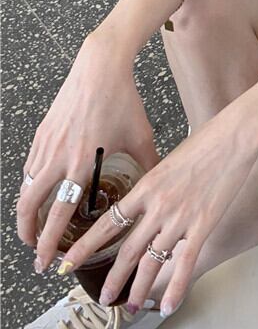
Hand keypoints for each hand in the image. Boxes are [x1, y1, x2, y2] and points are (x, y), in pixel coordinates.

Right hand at [17, 33, 159, 266]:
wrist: (100, 66)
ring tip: (32, 229)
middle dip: (29, 236)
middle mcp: (58, 157)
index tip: (49, 262)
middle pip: (30, 207)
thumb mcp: (141, 136)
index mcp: (82, 163)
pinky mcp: (42, 133)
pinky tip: (39, 194)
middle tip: (35, 255)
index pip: (59, 214)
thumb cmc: (123, 100)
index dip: (50, 242)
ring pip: (25, 188)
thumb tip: (160, 186)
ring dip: (26, 213)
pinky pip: (29, 167)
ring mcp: (46, 144)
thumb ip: (149, 164)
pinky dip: (29, 187)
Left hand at [59, 112, 257, 315]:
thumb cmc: (206, 141)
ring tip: (133, 305)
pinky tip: (169, 304)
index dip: (86, 246)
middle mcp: (158, 205)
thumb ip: (156, 184)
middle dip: (113, 279)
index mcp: (146, 186)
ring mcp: (180, 217)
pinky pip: (186, 263)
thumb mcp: (169, 160)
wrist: (235, 135)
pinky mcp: (203, 224)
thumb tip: (150, 200)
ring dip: (140, 289)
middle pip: (127, 250)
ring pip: (152, 262)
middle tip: (105, 297)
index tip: (70, 261)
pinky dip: (176, 288)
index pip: (108, 223)